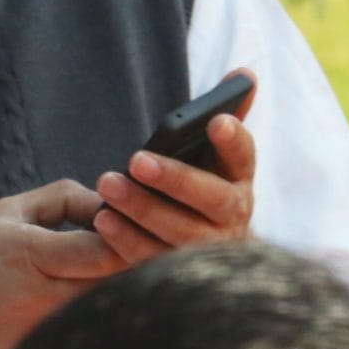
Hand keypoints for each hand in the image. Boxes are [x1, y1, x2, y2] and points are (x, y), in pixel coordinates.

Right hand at [0, 178, 129, 348]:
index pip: (107, 249)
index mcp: (26, 255)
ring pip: (115, 319)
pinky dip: (107, 330)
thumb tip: (115, 203)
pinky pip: (93, 346)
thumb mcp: (0, 215)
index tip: (133, 231)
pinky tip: (107, 318)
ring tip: (134, 284)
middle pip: (122, 287)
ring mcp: (42, 339)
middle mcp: (38, 301)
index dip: (132, 237)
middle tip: (150, 256)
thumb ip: (62, 200)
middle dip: (143, 269)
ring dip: (131, 300)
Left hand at [95, 71, 257, 262]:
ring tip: (108, 186)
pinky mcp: (179, 275)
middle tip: (135, 159)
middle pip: (210, 199)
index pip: (244, 156)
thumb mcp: (211, 157)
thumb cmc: (198, 188)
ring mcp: (208, 251)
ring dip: (143, 210)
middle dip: (174, 178)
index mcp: (239, 180)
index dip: (233, 139)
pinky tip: (103, 221)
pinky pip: (154, 261)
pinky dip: (127, 242)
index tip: (216, 121)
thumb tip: (245, 73)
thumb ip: (226, 114)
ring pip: (180, 234)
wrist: (201, 253)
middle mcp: (232, 218)